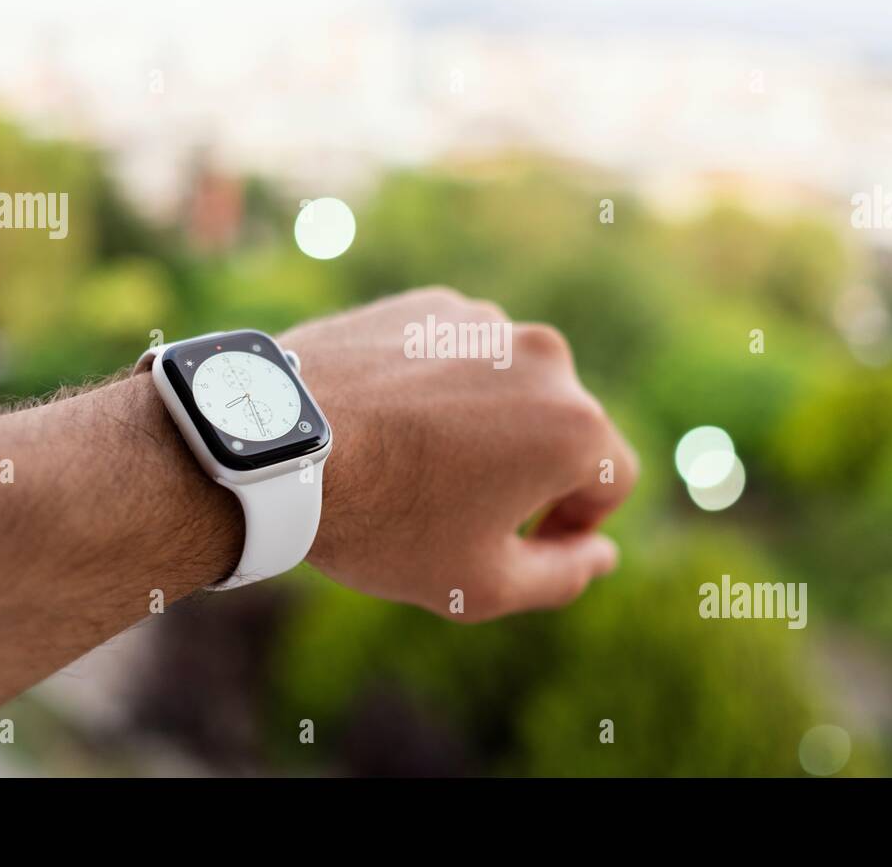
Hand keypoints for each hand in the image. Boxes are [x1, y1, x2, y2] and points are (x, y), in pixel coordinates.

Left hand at [281, 286, 638, 620]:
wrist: (279, 443)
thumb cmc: (384, 522)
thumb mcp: (481, 584)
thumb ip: (563, 576)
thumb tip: (603, 554)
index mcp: (575, 428)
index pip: (612, 482)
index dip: (576, 523)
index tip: (521, 541)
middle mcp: (546, 359)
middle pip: (564, 428)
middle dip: (531, 472)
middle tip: (461, 509)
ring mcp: (486, 323)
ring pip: (511, 387)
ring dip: (487, 425)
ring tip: (417, 464)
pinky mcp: (432, 306)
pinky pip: (461, 354)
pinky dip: (442, 387)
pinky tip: (390, 423)